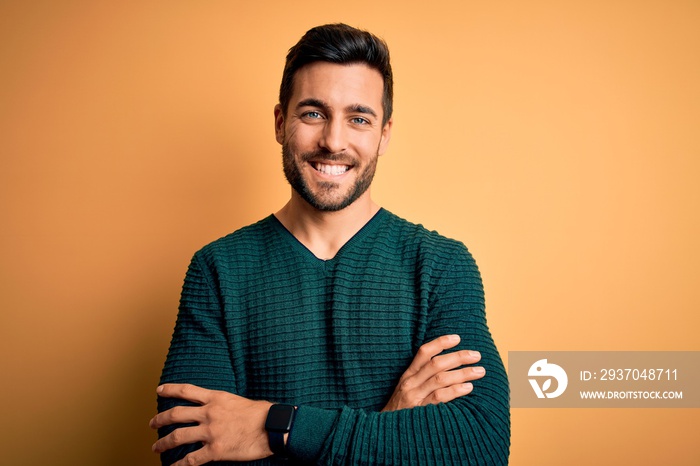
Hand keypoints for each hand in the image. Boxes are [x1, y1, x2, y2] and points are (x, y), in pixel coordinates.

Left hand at [150, 384, 272, 465]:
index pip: (187, 391)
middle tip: (152, 423)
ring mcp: (210, 432)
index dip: (170, 389)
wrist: (273, 427)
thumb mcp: (238, 401)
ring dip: (164, 443)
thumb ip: (224, 404)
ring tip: (156, 447)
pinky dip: (179, 465)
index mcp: (216, 398)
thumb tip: (218, 409)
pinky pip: (191, 459)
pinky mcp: (215, 450)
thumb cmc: (262, 413)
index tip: (159, 390)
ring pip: (178, 437)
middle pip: (176, 414)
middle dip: (160, 419)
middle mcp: (209, 413)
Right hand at [382, 334, 483, 411]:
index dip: (440, 343)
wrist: (386, 432)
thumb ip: (422, 378)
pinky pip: (440, 397)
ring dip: (463, 373)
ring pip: (440, 378)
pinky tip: (469, 388)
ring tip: (480, 371)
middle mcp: (410, 383)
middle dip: (458, 357)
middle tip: (476, 355)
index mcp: (408, 375)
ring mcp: (415, 397)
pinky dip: (455, 390)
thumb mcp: (407, 390)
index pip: (423, 352)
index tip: (457, 338)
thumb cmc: (401, 410)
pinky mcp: (420, 411)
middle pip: (436, 364)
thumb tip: (448, 366)